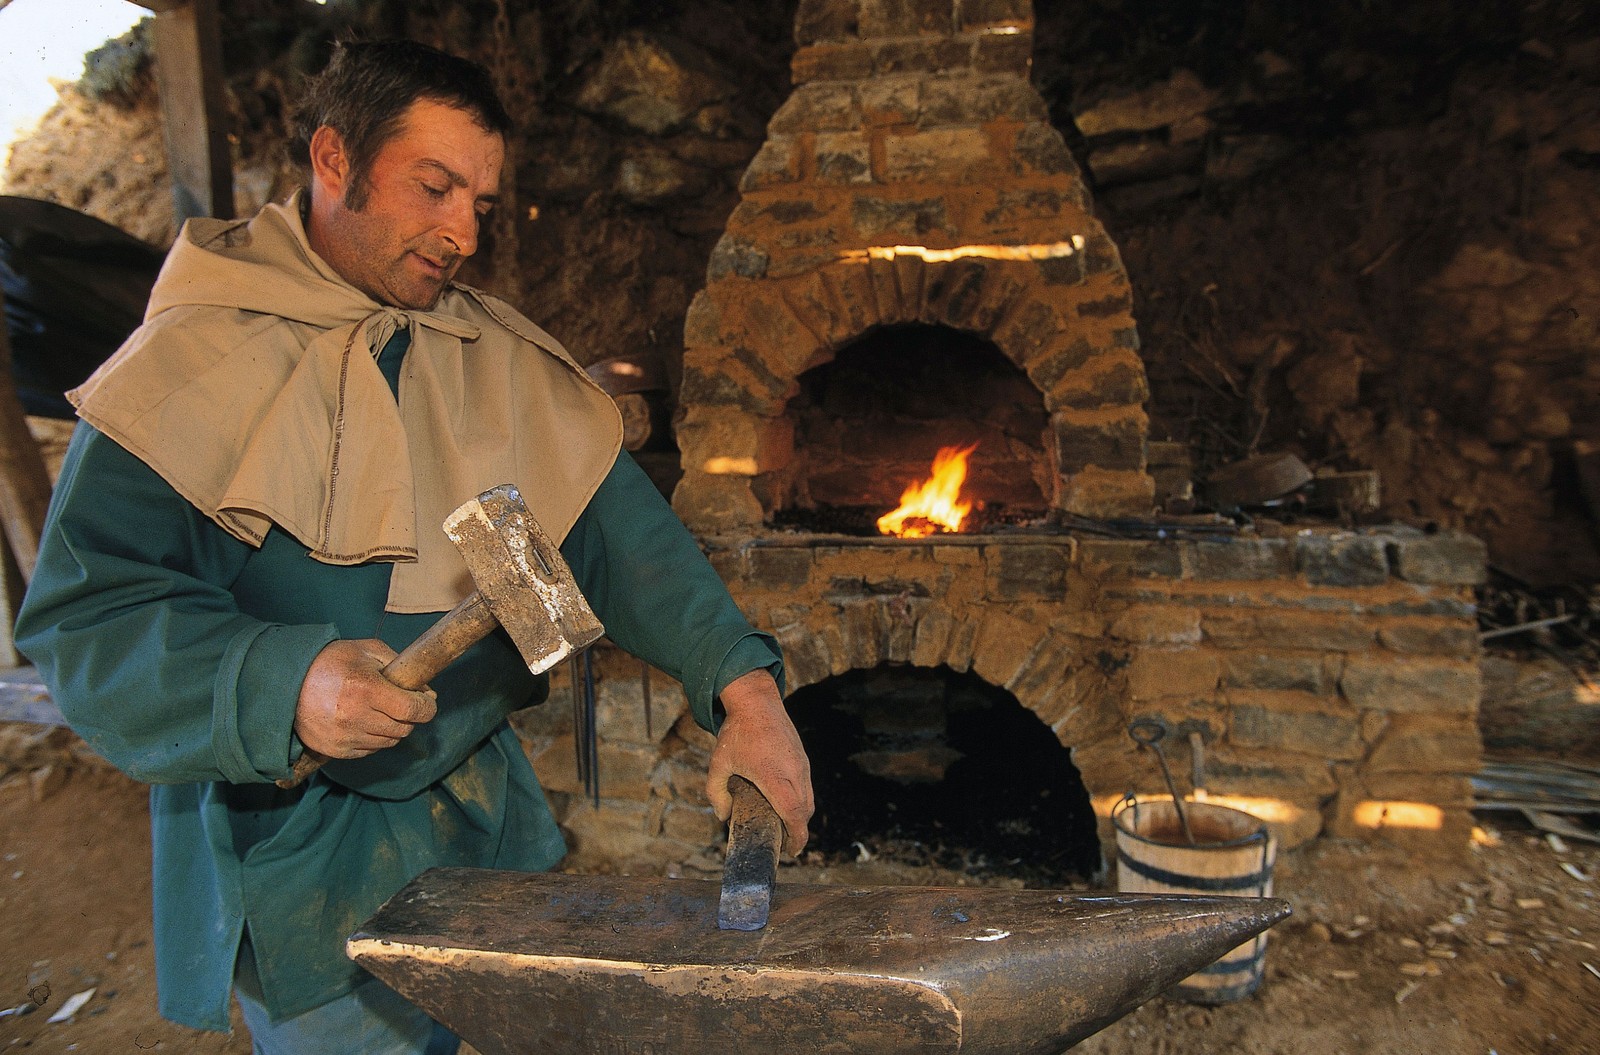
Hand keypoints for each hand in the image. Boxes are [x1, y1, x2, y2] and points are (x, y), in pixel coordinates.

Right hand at [293, 639, 437, 759]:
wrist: (287, 683)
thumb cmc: (330, 662)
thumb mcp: (367, 650)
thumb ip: (400, 667)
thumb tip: (427, 691)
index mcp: (366, 689)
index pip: (413, 710)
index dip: (427, 707)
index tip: (427, 701)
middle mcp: (355, 717)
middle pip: (404, 729)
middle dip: (410, 716)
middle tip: (401, 703)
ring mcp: (345, 737)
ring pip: (389, 742)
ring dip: (392, 728)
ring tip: (379, 710)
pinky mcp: (336, 750)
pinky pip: (370, 750)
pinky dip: (374, 738)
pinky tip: (363, 720)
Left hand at [706, 670, 813, 855]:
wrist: (757, 701)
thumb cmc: (737, 732)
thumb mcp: (718, 764)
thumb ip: (716, 793)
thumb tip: (722, 816)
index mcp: (775, 777)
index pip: (795, 814)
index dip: (797, 837)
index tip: (791, 851)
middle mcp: (794, 772)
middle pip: (805, 812)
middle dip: (797, 832)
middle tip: (784, 844)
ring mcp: (802, 765)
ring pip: (809, 799)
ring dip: (800, 816)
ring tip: (784, 826)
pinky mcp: (803, 758)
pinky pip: (806, 786)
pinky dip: (800, 801)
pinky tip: (785, 803)